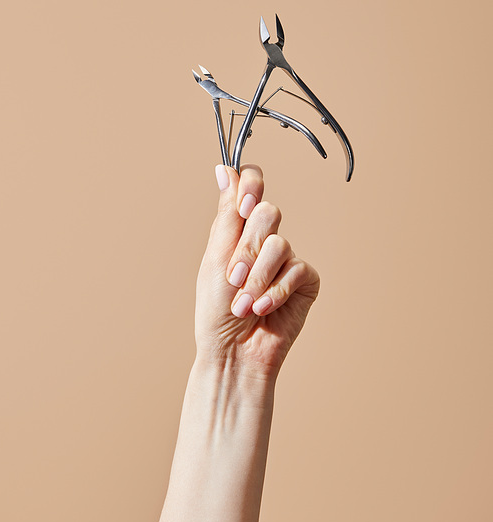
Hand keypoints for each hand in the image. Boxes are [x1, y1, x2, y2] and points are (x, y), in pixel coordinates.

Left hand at [195, 164, 319, 379]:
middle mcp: (263, 239)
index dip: (252, 186)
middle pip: (268, 213)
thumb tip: (223, 168)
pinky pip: (297, 269)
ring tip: (244, 304)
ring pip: (279, 244)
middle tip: (233, 277)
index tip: (245, 205)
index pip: (252, 186)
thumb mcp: (215, 258)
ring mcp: (286, 259)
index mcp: (238, 228)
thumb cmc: (216, 310)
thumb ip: (226, 214)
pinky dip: (276, 291)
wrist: (232, 352)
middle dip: (246, 249)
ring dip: (257, 278)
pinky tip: (263, 309)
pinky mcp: (305, 281)